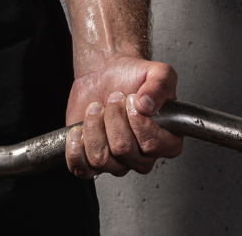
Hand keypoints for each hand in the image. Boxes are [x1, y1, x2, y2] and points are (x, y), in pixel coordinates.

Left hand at [64, 54, 182, 177]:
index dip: (138, 120)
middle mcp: (143, 157)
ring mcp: (117, 162)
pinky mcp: (92, 161)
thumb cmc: (133, 77)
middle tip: (113, 100)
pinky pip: (81, 169)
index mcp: (166, 142)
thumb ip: (160, 85)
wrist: (106, 73)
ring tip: (97, 108)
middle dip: (113, 117)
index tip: (132, 99)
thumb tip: (147, 104)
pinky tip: (79, 129)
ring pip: (101, 158)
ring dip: (94, 126)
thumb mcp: (158, 72)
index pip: (152, 145)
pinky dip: (75, 148)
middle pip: (123, 149)